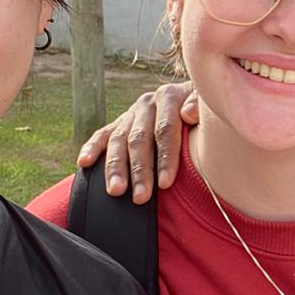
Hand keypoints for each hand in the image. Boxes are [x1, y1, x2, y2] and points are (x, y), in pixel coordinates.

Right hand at [75, 81, 199, 203]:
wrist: (195, 96)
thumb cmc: (207, 109)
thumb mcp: (210, 102)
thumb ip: (201, 105)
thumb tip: (189, 114)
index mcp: (169, 97)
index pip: (165, 130)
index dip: (165, 157)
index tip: (166, 183)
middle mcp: (147, 103)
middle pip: (140, 139)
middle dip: (140, 170)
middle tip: (141, 198)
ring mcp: (131, 113)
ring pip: (119, 140)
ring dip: (116, 167)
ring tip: (116, 191)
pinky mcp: (120, 122)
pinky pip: (103, 134)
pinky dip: (92, 147)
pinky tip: (84, 163)